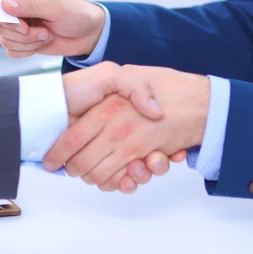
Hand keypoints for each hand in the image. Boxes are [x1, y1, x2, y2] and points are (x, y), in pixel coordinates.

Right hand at [0, 0, 105, 57]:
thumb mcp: (55, 7)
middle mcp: (17, 9)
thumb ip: (29, 7)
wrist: (89, 34)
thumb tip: (5, 4)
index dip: (7, 17)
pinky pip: (12, 51)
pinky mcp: (23, 42)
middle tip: (43, 31)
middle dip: (22, 34)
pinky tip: (43, 43)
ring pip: (5, 40)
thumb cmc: (76, 14)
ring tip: (46, 35)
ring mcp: (20, 26)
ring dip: (28, 43)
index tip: (23, 25)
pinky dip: (27, 51)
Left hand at [45, 65, 209, 187]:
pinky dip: (124, 182)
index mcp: (107, 108)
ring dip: (100, 178)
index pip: (72, 139)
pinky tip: (126, 174)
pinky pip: (126, 180)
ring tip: (98, 169)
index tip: (52, 162)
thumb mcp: (131, 72)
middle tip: (75, 168)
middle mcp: (116, 129)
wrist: (201, 102)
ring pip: (103, 176)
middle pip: (83, 165)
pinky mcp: (145, 157)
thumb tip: (102, 105)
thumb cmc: (165, 83)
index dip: (59, 154)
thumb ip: (121, 83)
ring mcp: (131, 145)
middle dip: (77, 171)